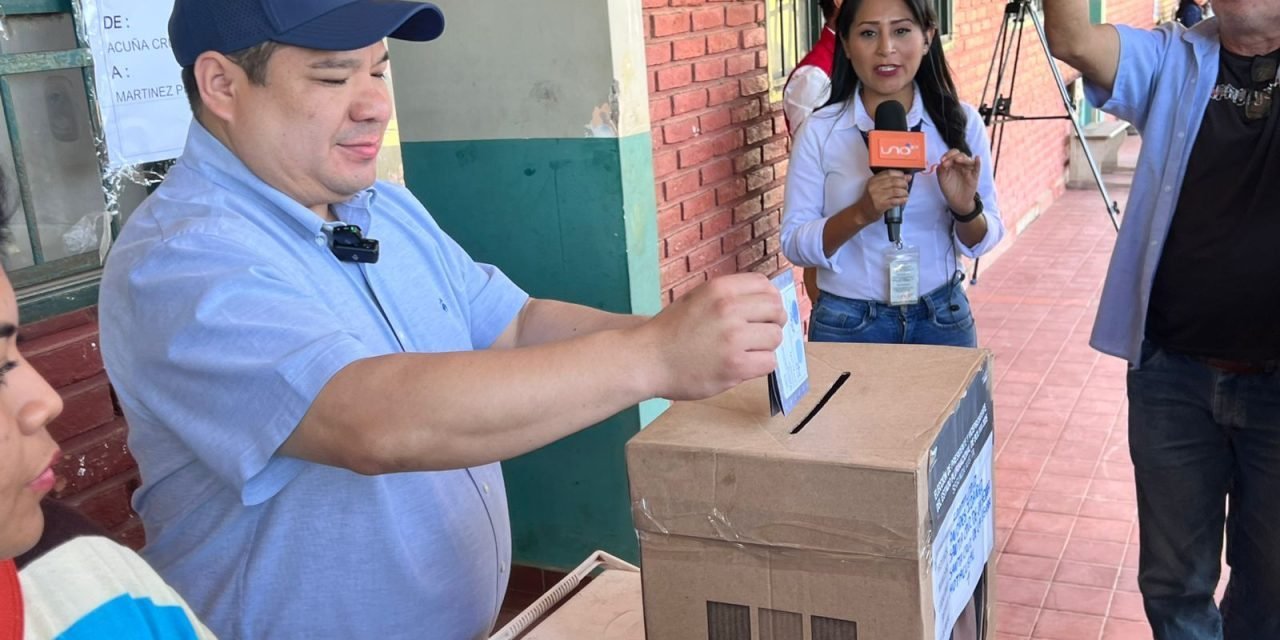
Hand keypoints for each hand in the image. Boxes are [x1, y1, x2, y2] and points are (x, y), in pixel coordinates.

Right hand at [634, 273, 784, 400]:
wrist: (647, 359)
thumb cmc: (671, 330)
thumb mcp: (698, 298)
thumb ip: (729, 296)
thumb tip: (766, 300)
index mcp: (720, 289)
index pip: (766, 286)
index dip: (770, 300)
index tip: (764, 312)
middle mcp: (729, 309)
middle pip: (776, 311)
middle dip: (773, 323)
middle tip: (760, 334)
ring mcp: (733, 338)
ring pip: (775, 337)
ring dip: (766, 346)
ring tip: (747, 351)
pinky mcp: (735, 366)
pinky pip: (769, 362)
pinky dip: (760, 365)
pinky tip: (742, 365)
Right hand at [858, 170, 911, 223]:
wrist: (862, 212)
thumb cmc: (871, 199)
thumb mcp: (877, 187)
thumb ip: (891, 181)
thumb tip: (908, 177)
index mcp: (873, 180)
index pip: (889, 173)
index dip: (900, 174)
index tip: (905, 177)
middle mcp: (874, 187)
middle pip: (894, 181)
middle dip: (904, 184)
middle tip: (906, 187)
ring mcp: (877, 196)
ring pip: (896, 191)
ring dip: (904, 192)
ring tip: (905, 194)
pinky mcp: (880, 205)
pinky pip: (895, 201)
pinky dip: (902, 200)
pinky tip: (904, 200)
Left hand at [936, 149, 980, 214]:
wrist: (956, 201)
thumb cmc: (949, 188)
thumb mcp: (942, 178)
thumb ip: (940, 169)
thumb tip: (942, 161)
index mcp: (953, 163)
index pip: (952, 154)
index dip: (947, 155)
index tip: (942, 161)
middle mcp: (961, 164)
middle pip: (960, 155)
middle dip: (954, 156)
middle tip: (947, 163)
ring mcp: (968, 169)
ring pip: (968, 160)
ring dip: (963, 158)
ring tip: (958, 160)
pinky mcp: (975, 175)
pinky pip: (977, 167)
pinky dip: (978, 162)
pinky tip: (977, 158)